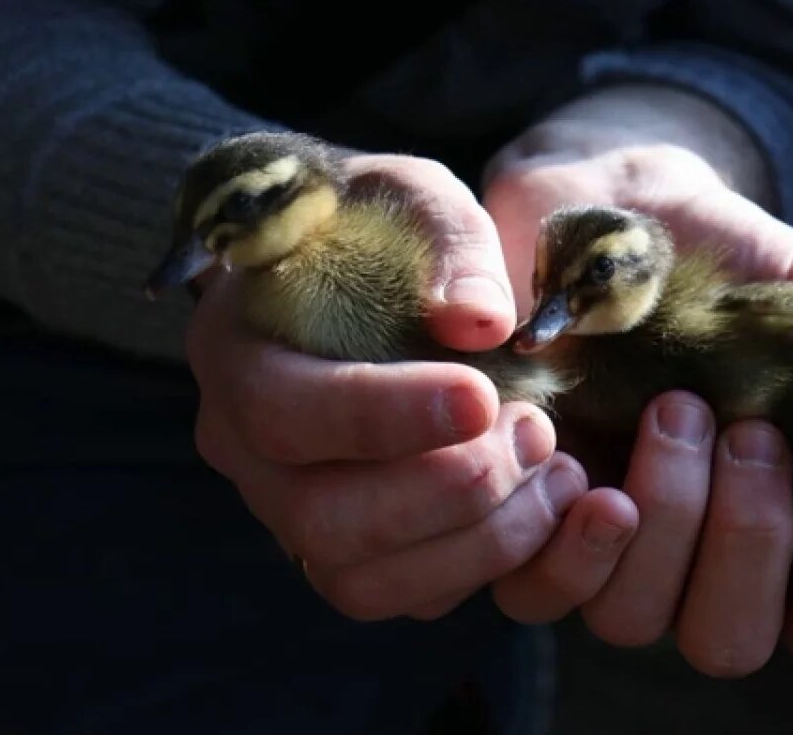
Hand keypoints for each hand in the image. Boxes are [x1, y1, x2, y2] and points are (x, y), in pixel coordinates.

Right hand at [185, 154, 587, 620]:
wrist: (362, 271)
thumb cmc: (380, 226)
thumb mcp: (412, 194)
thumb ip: (446, 241)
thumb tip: (480, 322)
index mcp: (236, 353)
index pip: (286, 413)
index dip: (385, 416)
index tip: (485, 395)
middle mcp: (247, 450)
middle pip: (322, 518)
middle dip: (446, 489)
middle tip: (536, 429)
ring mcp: (292, 511)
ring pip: (363, 582)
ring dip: (477, 542)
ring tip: (556, 470)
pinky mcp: (350, 548)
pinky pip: (407, 598)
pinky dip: (483, 567)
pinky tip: (544, 504)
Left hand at [481, 85, 792, 672]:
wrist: (621, 216)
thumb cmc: (735, 277)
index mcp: (782, 530)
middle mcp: (692, 560)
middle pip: (726, 641)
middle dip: (744, 538)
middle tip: (740, 428)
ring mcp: (606, 549)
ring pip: (630, 619)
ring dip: (662, 519)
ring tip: (668, 408)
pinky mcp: (526, 521)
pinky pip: (532, 587)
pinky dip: (560, 528)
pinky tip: (576, 442)